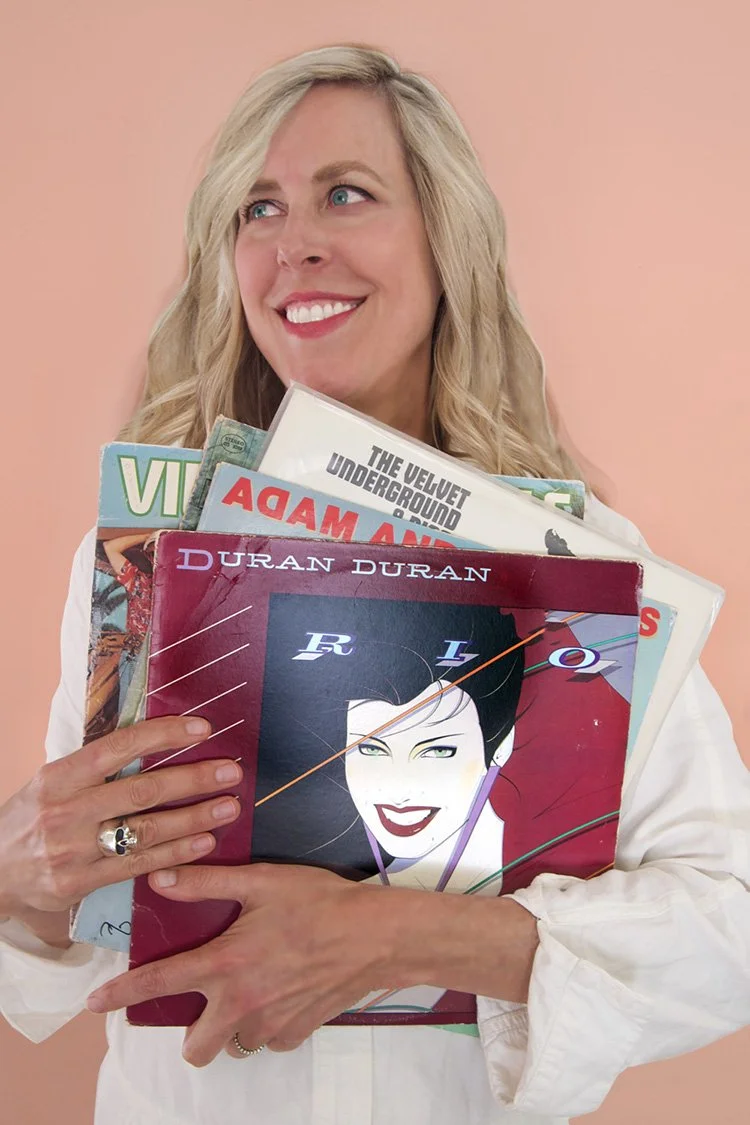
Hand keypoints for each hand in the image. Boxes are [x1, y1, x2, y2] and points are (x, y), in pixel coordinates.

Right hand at [0, 716, 242, 917]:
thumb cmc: (32, 818)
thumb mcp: (52, 783)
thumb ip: (95, 767)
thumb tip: (154, 739)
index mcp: (59, 776)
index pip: (118, 747)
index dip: (163, 735)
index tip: (202, 728)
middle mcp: (65, 811)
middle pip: (141, 790)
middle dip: (192, 779)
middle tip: (230, 771)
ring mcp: (72, 850)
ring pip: (145, 831)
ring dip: (194, 819)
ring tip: (229, 807)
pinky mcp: (78, 884)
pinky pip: (137, 866)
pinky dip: (175, 853)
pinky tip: (204, 842)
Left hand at [86, 863, 396, 1064]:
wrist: (376, 936)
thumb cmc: (319, 902)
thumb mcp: (262, 882)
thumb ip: (208, 884)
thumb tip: (161, 877)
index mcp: (226, 964)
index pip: (161, 984)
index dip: (122, 995)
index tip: (95, 1005)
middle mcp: (242, 1004)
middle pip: (195, 1048)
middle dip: (191, 1034)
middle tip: (206, 1002)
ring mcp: (271, 1025)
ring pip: (235, 1044)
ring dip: (235, 1025)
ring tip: (253, 991)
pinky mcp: (298, 1033)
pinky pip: (270, 1040)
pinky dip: (270, 1024)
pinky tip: (284, 992)